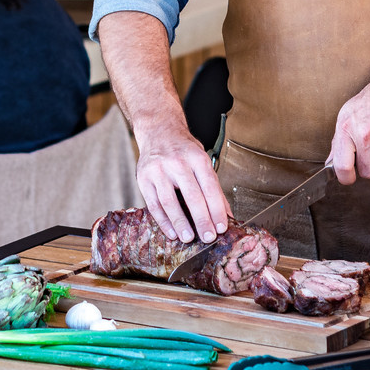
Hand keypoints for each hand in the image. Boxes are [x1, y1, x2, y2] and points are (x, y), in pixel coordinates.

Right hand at [135, 126, 229, 243]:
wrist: (158, 131)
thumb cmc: (183, 149)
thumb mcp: (202, 161)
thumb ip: (213, 188)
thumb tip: (226, 215)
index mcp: (196, 158)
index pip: (210, 187)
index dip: (217, 209)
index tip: (222, 227)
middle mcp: (177, 162)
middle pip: (191, 196)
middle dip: (202, 220)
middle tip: (209, 237)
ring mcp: (158, 170)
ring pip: (169, 202)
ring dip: (180, 223)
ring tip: (189, 238)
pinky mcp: (143, 179)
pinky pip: (153, 204)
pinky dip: (163, 221)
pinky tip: (172, 232)